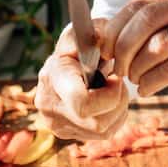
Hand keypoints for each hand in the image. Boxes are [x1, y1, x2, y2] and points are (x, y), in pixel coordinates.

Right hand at [35, 18, 129, 140]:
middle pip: (97, 122)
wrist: (65, 64)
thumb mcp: (84, 33)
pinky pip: (102, 136)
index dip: (109, 95)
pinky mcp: (68, 135)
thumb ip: (94, 30)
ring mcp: (58, 125)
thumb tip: (101, 37)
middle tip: (118, 82)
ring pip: (103, 131)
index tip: (116, 78)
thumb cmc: (79, 46)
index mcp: (54, 79)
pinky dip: (113, 119)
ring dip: (118, 110)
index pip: (82, 103)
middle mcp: (50, 107)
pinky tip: (108, 102)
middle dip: (117, 102)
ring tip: (112, 90)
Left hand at [100, 0, 167, 97]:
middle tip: (118, 68)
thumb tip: (103, 39)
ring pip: (158, 44)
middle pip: (146, 19)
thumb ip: (147, 27)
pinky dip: (152, 81)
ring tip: (135, 79)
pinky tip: (147, 89)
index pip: (138, 5)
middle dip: (124, 48)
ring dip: (138, 67)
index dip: (115, 29)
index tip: (104, 51)